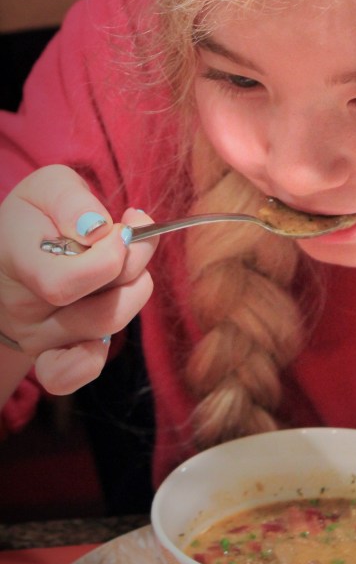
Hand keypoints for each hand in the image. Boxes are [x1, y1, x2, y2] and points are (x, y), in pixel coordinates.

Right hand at [0, 165, 155, 397]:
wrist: (16, 246)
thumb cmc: (40, 215)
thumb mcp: (51, 188)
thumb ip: (73, 202)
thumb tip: (100, 231)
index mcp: (12, 256)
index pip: (64, 284)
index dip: (110, 258)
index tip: (125, 226)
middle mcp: (21, 304)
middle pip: (99, 312)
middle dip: (134, 267)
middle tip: (133, 236)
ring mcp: (35, 334)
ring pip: (105, 329)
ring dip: (133, 290)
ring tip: (125, 259)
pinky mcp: (48, 354)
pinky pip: (68, 375)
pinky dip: (90, 359)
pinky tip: (104, 325)